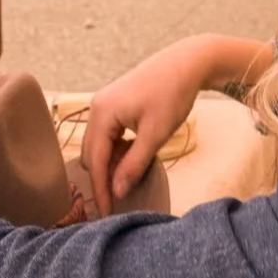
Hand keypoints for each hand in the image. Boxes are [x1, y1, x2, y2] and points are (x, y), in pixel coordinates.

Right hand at [83, 37, 212, 216]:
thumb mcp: (155, 134)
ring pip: (98, 145)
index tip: (105, 214)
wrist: (186, 63)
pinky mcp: (113, 104)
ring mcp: (103, 104)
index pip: (96, 161)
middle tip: (119, 201)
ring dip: (110, 164)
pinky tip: (132, 157)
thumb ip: (134, 164)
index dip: (100, 189)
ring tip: (129, 179)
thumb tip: (117, 191)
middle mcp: (96, 108)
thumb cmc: (171, 95)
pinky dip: (115, 150)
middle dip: (103, 178)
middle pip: (91, 154)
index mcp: (102, 114)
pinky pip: (106, 135)